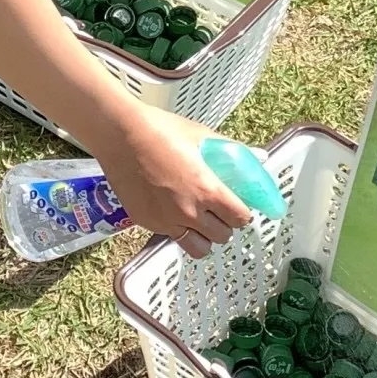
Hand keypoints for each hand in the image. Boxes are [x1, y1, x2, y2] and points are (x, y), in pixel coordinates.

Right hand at [89, 104, 251, 258]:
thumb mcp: (200, 135)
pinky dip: (179, 230)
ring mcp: (166, 221)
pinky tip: (174, 211)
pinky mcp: (147, 223)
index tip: (238, 205)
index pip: (240, 218)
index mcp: (207, 190)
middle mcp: (189, 211)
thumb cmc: (160, 130)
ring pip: (199, 248)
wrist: (119, 135)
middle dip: (225, 224)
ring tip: (200, 220)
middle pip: (223, 236)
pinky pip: (173, 237)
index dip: (242, 212)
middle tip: (218, 210)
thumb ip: (230, 150)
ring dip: (205, 236)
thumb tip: (257, 157)